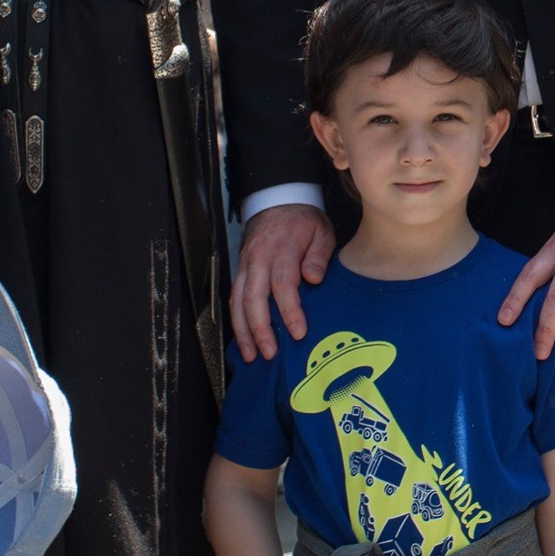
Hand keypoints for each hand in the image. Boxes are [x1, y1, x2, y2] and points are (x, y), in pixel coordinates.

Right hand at [232, 203, 334, 361]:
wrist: (277, 199)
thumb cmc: (303, 220)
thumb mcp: (321, 231)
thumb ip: (319, 255)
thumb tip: (313, 278)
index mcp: (281, 248)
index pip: (282, 284)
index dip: (289, 311)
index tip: (298, 332)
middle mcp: (258, 258)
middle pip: (253, 297)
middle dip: (259, 328)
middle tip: (270, 353)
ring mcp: (245, 264)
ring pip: (237, 301)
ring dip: (242, 330)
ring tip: (250, 356)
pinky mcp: (240, 270)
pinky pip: (233, 297)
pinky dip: (236, 320)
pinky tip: (244, 339)